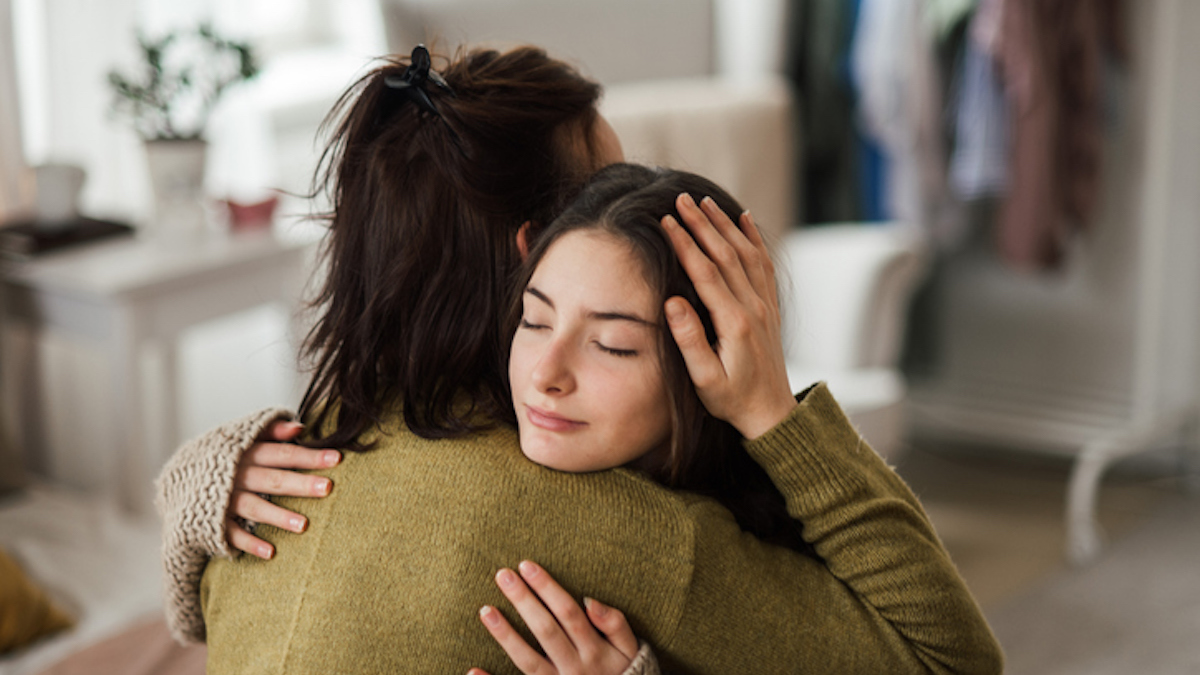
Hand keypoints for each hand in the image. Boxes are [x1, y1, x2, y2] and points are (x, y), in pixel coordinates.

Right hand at [226, 419, 340, 558]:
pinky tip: (271, 552)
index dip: (309, 455)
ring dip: (278, 516)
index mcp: (245, 452)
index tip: (337, 458)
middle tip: (327, 488)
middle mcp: (235, 475)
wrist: (177, 479)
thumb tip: (300, 428)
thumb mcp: (243, 438)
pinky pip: (231, 533)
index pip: (282, 453)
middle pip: (271, 479)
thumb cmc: (226, 457)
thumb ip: (272, 431)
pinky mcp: (212, 521)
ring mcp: (223, 499)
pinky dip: (249, 543)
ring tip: (304, 525)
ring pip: (253, 506)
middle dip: (299, 483)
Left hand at [470, 560, 638, 674]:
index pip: (568, 612)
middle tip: (503, 575)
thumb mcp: (631, 648)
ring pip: (528, 660)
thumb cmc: (626, 672)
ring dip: (505, 635)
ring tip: (486, 610)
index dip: (547, 588)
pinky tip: (473, 668)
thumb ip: (615, 623)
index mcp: (595, 650)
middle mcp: (574, 668)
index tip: (526, 565)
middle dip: (524, 601)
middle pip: (546, 630)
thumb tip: (589, 600)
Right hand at [661, 193, 795, 438]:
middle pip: (726, 255)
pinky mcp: (769, 306)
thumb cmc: (732, 399)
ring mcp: (765, 304)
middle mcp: (754, 307)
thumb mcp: (705, 379)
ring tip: (705, 201)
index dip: (686, 244)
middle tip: (681, 199)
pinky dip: (753, 238)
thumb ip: (689, 340)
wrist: (771, 412)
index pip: (706, 273)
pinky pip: (763, 263)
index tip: (667, 221)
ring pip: (746, 253)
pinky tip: (743, 218)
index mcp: (735, 323)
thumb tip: (672, 302)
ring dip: (725, 224)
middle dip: (702, 224)